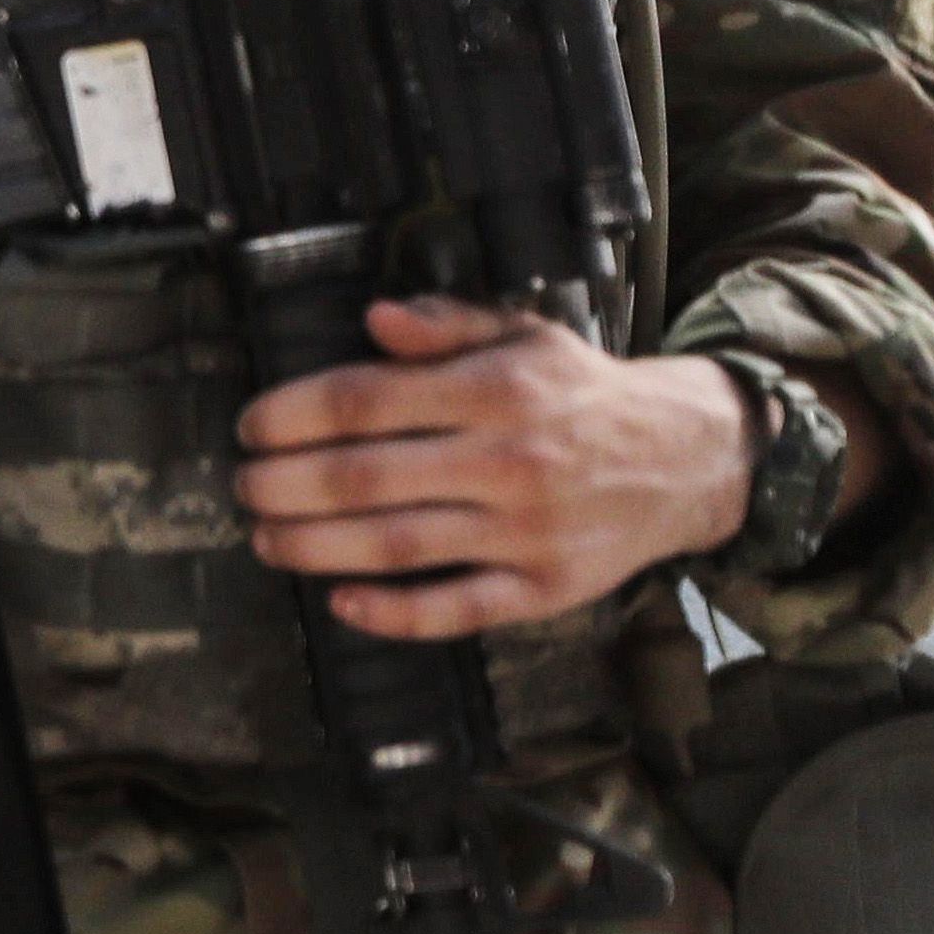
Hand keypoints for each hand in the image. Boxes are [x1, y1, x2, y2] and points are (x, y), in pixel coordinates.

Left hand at [231, 300, 762, 640]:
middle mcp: (511, 460)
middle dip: (284, 485)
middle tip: (243, 486)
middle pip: (365, 477)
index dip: (291, 414)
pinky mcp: (546, 587)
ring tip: (266, 537)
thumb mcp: (524, 336)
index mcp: (498, 390)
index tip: (251, 426)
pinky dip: (394, 614)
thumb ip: (446, 324)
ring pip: (397, 545)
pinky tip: (341, 602)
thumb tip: (374, 319)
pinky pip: (457, 609)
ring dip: (315, 547)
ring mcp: (528, 530)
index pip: (365, 400)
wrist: (690, 457)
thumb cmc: (581, 395)